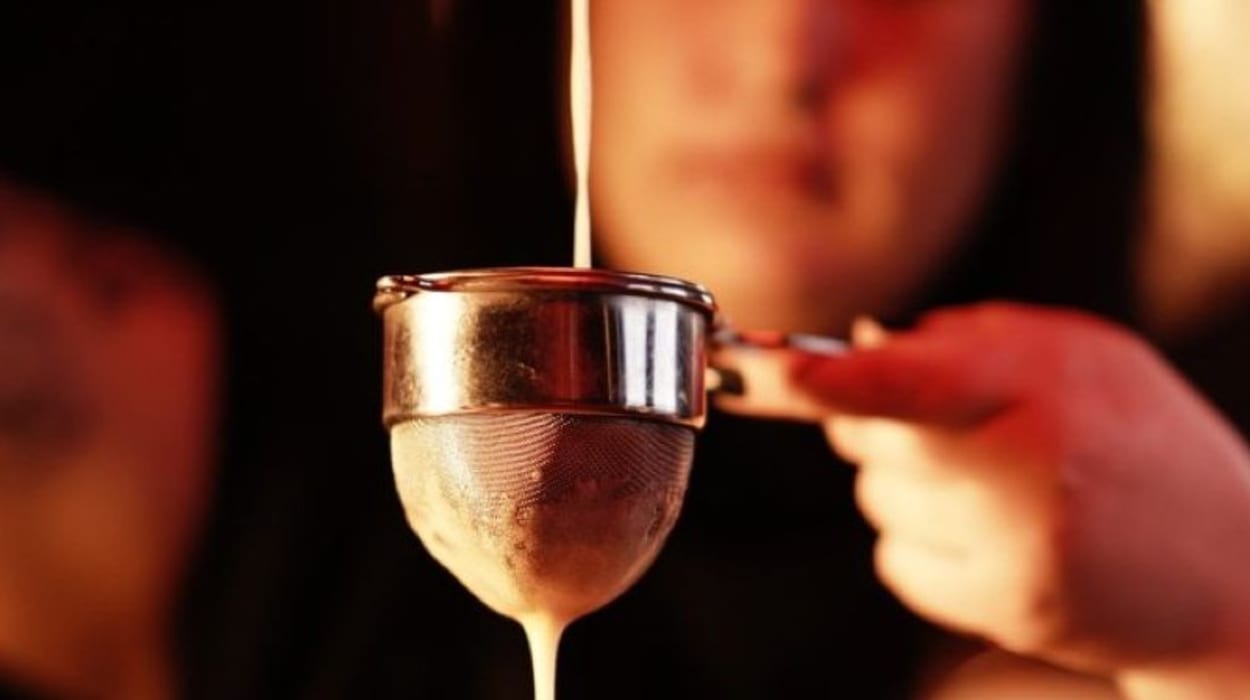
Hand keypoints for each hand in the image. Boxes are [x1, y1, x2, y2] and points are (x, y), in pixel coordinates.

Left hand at [716, 302, 1249, 696]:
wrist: (1234, 572)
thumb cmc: (1145, 446)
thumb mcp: (1087, 359)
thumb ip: (973, 340)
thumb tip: (860, 340)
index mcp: (1049, 384)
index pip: (906, 378)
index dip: (820, 378)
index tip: (753, 368)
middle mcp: (1029, 466)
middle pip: (872, 439)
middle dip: (880, 425)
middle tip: (953, 426)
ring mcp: (1017, 546)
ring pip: (876, 500)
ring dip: (909, 488)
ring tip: (1001, 491)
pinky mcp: (1007, 606)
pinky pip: (896, 562)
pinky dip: (923, 546)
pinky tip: (999, 541)